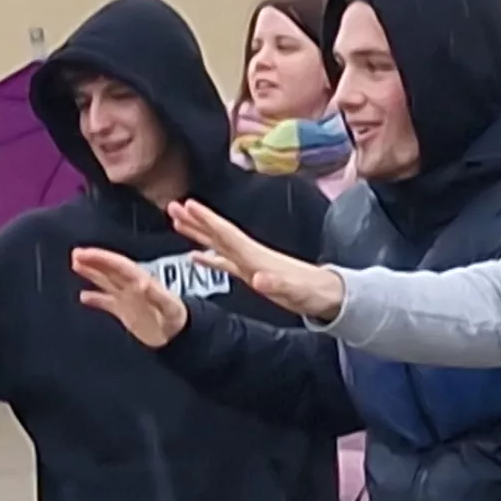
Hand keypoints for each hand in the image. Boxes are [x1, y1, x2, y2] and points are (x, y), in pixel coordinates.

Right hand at [70, 246, 188, 347]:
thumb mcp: (168, 306)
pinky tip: (83, 296)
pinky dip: (95, 299)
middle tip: (76, 253)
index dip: (102, 258)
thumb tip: (141, 282)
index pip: (118, 265)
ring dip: (92, 272)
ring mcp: (127, 298)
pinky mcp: (125, 311)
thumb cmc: (176, 319)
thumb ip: (154, 294)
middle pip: (110, 269)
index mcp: (141, 281)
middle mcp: (132, 286)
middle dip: (94, 260)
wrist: (178, 335)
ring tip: (76, 264)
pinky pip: (106, 302)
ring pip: (106, 281)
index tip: (86, 253)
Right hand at [164, 198, 347, 321]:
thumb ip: (277, 284)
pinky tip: (196, 256)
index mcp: (256, 256)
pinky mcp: (252, 273)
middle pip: (217, 233)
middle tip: (172, 205)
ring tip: (177, 221)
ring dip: (198, 232)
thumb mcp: (295, 291)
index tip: (187, 205)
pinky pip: (223, 262)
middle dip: (195, 220)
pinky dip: (208, 257)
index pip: (226, 234)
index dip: (207, 220)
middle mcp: (250, 255)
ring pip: (217, 244)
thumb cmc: (312, 293)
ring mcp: (250, 263)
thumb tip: (258, 278)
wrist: (328, 296)